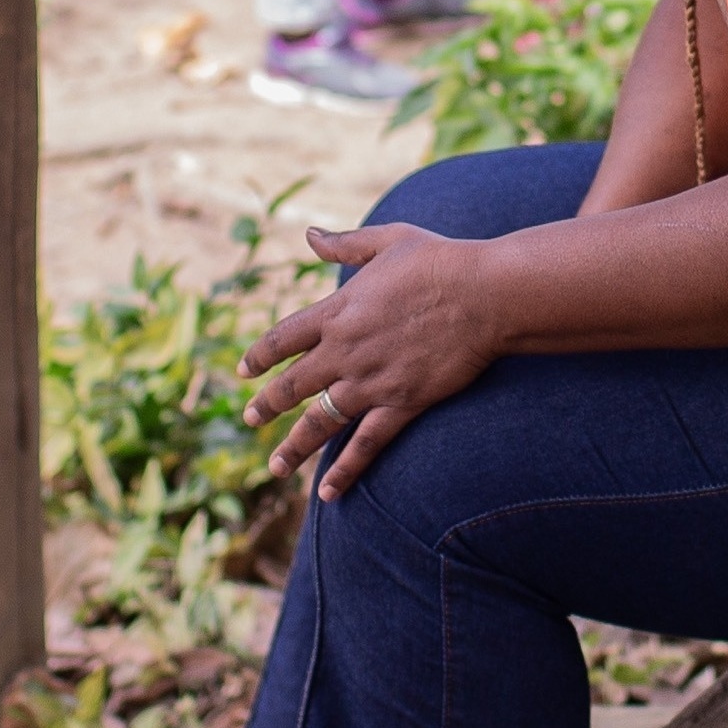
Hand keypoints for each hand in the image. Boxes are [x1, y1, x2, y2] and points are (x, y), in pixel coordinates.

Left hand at [238, 223, 501, 499]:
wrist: (484, 294)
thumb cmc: (440, 261)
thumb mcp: (387, 241)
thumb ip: (345, 243)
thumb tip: (309, 234)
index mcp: (337, 310)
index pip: (282, 338)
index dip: (259, 356)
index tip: (243, 371)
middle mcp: (344, 350)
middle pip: (293, 385)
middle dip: (267, 404)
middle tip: (249, 419)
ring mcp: (371, 381)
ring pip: (320, 422)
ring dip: (294, 446)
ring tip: (275, 466)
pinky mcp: (402, 403)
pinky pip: (365, 444)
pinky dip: (345, 470)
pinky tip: (328, 492)